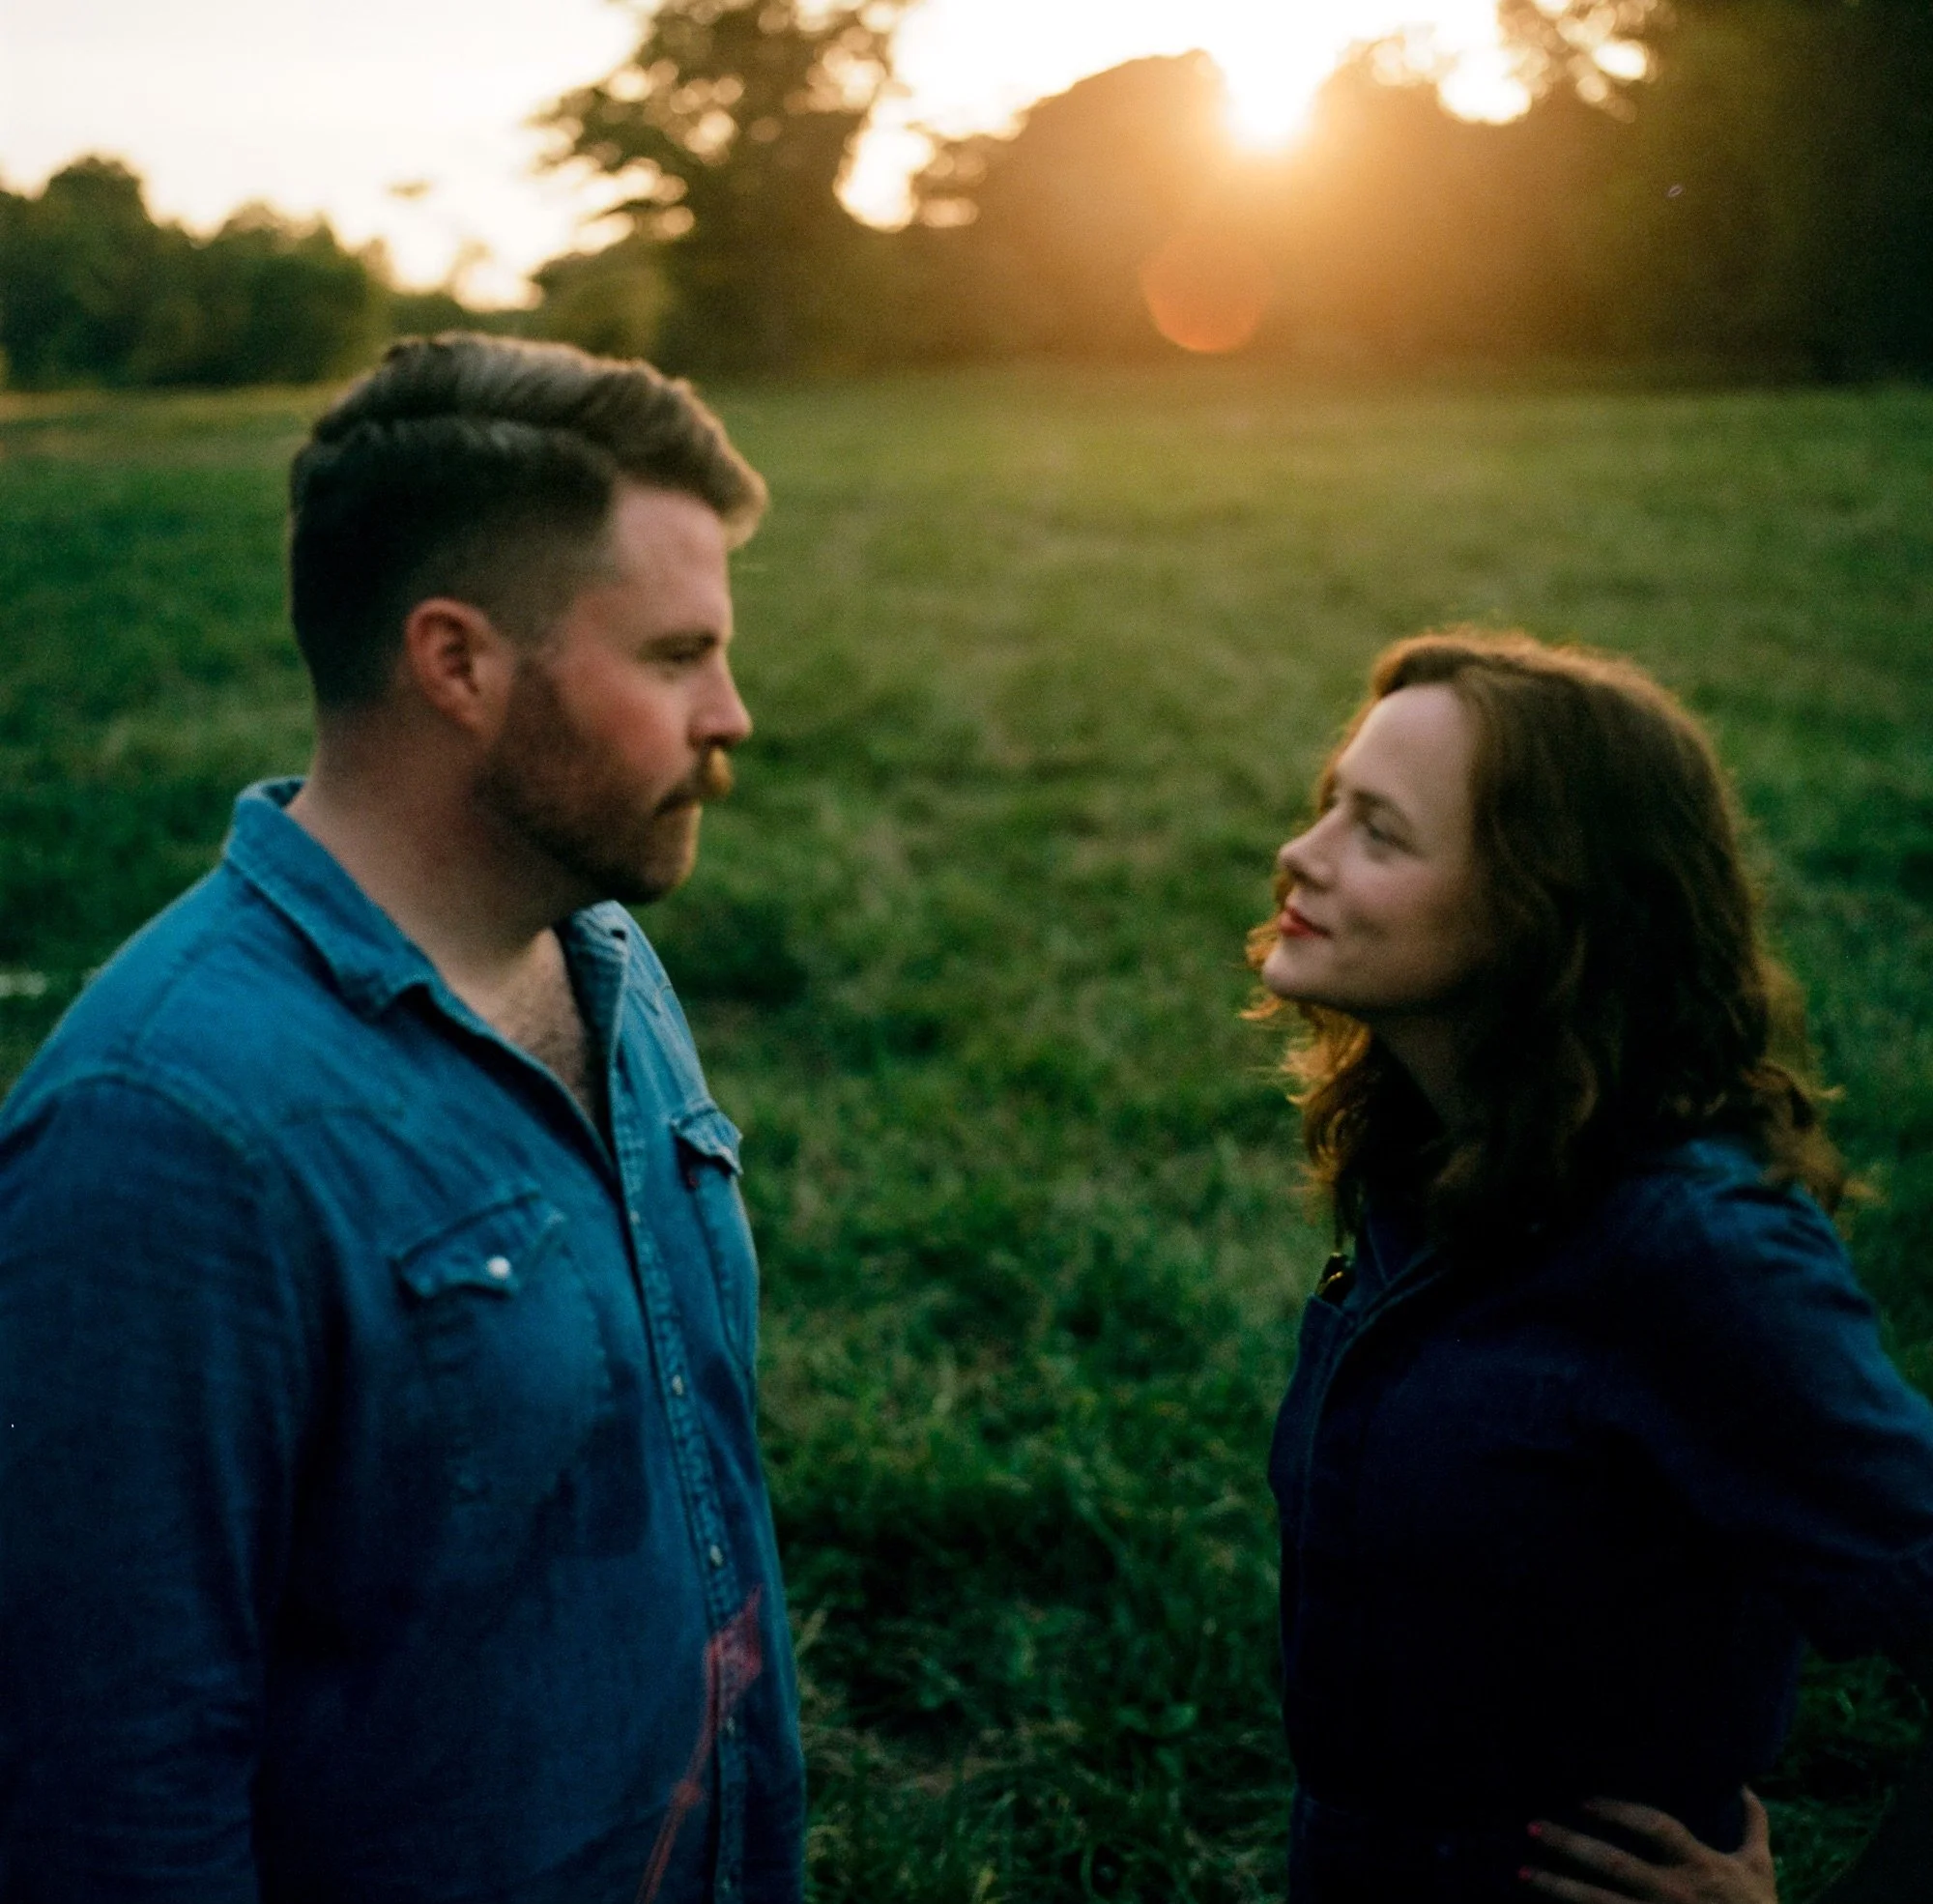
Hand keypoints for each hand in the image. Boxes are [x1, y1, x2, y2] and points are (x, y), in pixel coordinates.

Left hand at [1519, 1791, 1775, 1903]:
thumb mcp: (1759, 1867)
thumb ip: (1752, 1824)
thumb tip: (1744, 1782)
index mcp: (1702, 1866)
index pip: (1656, 1828)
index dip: (1620, 1811)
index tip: (1584, 1800)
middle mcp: (1677, 1893)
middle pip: (1615, 1864)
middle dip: (1571, 1845)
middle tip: (1532, 1827)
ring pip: (1601, 1902)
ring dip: (1559, 1886)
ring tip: (1525, 1872)